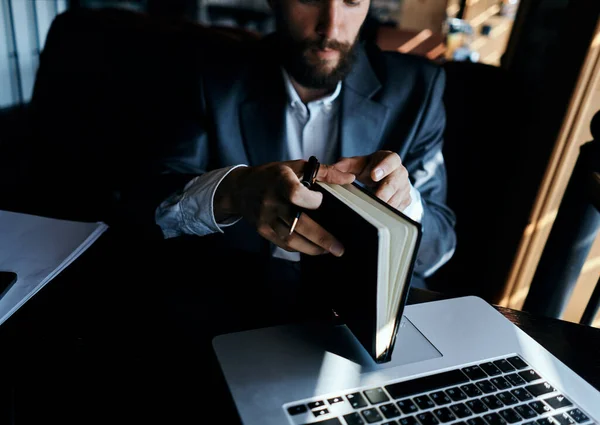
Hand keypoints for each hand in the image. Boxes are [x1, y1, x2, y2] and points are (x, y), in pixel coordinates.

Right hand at [214, 160, 354, 256]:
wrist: (240, 189)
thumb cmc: (272, 176)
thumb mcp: (295, 166)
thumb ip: (324, 172)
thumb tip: (349, 179)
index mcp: (280, 181)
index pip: (295, 194)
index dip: (311, 201)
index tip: (321, 201)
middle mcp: (271, 201)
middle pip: (298, 224)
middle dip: (321, 238)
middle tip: (339, 248)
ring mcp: (266, 218)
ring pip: (292, 239)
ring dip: (313, 248)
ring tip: (330, 250)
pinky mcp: (263, 230)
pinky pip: (284, 244)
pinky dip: (301, 248)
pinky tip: (314, 248)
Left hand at [333, 150, 411, 209]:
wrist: (386, 175)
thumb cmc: (372, 168)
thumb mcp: (360, 164)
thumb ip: (347, 164)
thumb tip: (335, 168)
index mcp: (392, 160)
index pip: (391, 161)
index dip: (383, 168)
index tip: (374, 175)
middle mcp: (401, 173)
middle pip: (395, 184)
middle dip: (384, 192)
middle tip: (374, 199)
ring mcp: (405, 187)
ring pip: (396, 199)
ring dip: (384, 205)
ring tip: (371, 209)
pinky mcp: (406, 200)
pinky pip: (398, 209)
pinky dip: (387, 213)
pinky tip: (377, 214)